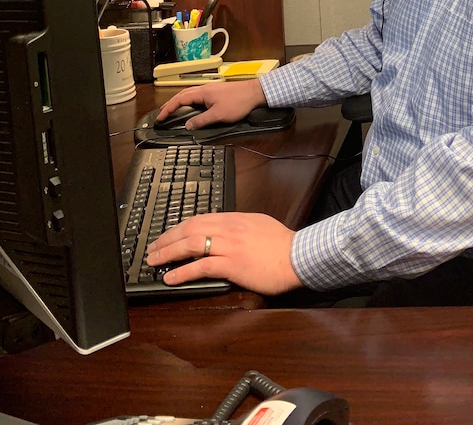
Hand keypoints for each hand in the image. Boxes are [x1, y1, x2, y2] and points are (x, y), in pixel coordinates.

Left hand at [146, 211, 302, 295]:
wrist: (297, 255)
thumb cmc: (282, 243)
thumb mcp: (258, 224)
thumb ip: (239, 226)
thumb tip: (225, 231)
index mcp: (234, 218)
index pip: (198, 219)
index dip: (179, 227)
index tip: (167, 235)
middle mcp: (228, 228)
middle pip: (189, 228)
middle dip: (167, 238)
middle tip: (152, 248)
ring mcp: (229, 246)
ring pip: (190, 244)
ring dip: (168, 252)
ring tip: (154, 261)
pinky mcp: (231, 265)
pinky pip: (201, 266)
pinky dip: (183, 271)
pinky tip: (171, 278)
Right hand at [155, 78, 264, 127]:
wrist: (254, 93)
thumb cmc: (238, 102)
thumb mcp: (218, 115)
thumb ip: (201, 120)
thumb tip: (188, 125)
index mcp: (202, 92)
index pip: (179, 100)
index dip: (168, 109)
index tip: (160, 117)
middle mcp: (204, 88)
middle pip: (182, 95)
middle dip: (170, 104)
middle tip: (163, 113)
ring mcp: (210, 89)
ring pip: (189, 94)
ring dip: (179, 101)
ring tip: (173, 110)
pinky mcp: (216, 92)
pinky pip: (197, 95)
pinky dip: (189, 100)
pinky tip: (192, 106)